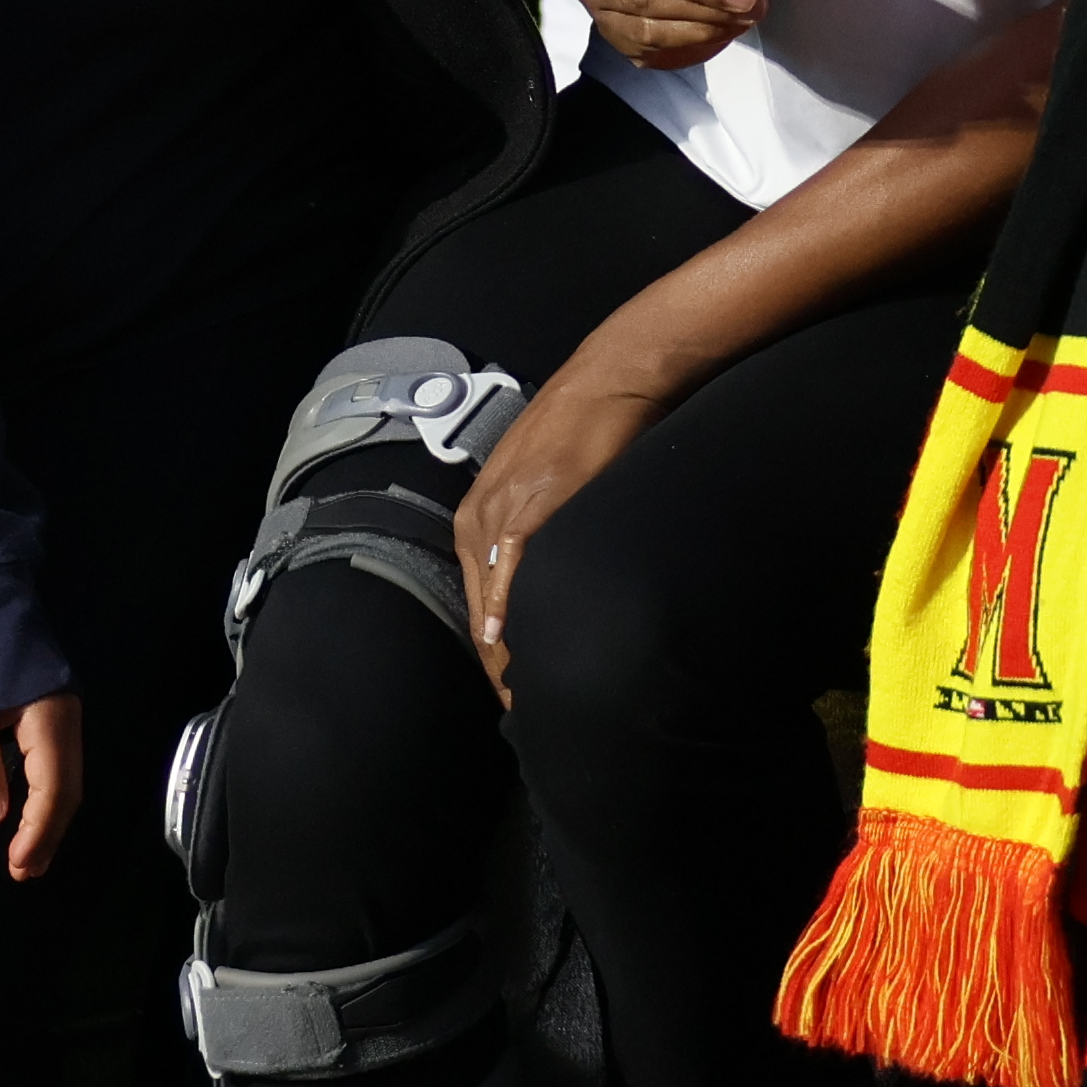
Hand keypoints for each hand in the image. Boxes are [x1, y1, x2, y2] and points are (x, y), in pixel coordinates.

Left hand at [0, 694, 86, 883]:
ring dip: (49, 819)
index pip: (53, 790)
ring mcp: (62, 716)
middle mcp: (66, 721)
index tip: (18, 867)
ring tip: (28, 855)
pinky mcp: (52, 714)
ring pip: (67, 778)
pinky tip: (30, 814)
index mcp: (49, 720)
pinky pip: (58, 765)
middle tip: (25, 872)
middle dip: (49, 833)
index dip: (39, 833)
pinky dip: (47, 796)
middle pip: (68, 790)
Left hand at [454, 362, 673, 706]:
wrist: (610, 378)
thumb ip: (534, 531)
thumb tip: (543, 583)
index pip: (475, 602)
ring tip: (522, 691)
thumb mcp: (544, 486)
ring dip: (503, 647)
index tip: (509, 691)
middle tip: (517, 708)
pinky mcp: (530, 503)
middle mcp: (478, 516)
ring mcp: (500, 510)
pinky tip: (511, 639)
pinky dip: (508, 605)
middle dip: (495, 662)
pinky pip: (511, 568)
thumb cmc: (584, 430)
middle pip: (476, 609)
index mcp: (478, 517)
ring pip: (490, 597)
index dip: (492, 651)